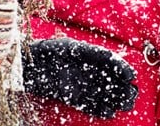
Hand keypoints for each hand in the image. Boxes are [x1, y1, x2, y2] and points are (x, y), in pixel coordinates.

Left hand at [23, 37, 137, 117]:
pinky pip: (89, 104)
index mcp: (88, 54)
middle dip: (123, 87)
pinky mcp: (72, 97)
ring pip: (102, 93)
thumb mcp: (70, 48)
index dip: (121, 68)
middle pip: (110, 80)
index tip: (130, 76)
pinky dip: (99, 109)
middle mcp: (86, 70)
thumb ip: (89, 52)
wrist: (26, 66)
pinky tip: (109, 113)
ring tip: (126, 105)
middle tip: (133, 94)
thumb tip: (109, 57)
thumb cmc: (47, 51)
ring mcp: (80, 84)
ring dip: (115, 99)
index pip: (110, 61)